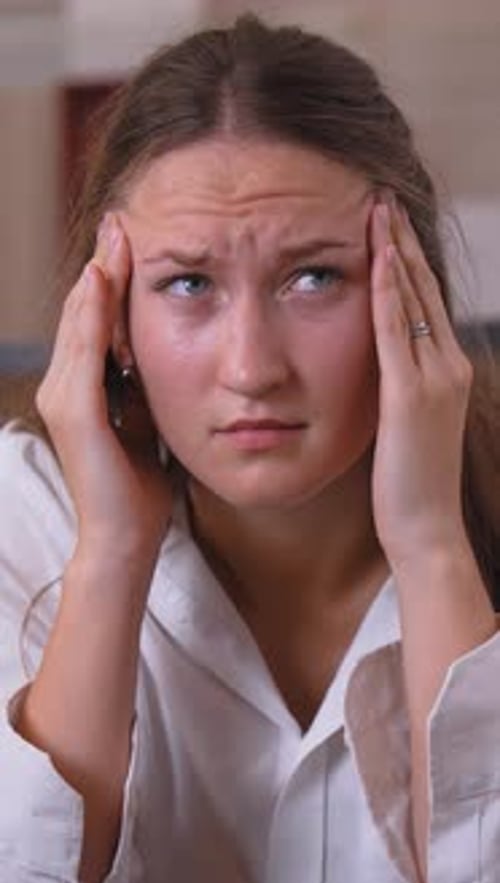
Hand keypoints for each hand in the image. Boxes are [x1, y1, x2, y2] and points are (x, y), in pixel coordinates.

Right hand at [36, 213, 171, 560]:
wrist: (126, 536)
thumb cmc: (140, 486)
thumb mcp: (148, 421)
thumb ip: (147, 386)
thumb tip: (168, 352)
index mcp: (86, 388)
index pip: (98, 321)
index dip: (114, 280)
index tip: (136, 241)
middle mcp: (65, 385)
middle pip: (85, 311)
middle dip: (106, 265)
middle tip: (125, 221)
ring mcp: (64, 396)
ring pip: (81, 321)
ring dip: (99, 276)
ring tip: (117, 235)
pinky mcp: (73, 410)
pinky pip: (85, 349)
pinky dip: (94, 312)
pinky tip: (106, 278)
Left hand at [369, 199, 472, 569]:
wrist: (426, 526)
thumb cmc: (409, 482)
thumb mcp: (406, 424)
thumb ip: (399, 387)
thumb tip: (377, 364)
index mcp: (448, 371)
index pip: (427, 302)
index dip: (409, 261)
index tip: (389, 226)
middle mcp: (449, 365)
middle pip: (426, 289)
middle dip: (403, 241)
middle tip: (383, 198)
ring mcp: (435, 379)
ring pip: (415, 300)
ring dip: (396, 251)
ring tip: (379, 210)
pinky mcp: (411, 395)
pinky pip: (396, 331)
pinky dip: (389, 291)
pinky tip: (379, 258)